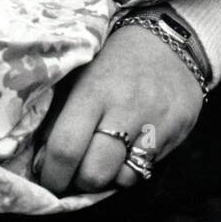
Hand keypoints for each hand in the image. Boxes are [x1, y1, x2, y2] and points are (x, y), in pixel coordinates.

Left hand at [37, 25, 203, 194]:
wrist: (171, 38)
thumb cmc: (114, 58)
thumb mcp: (79, 75)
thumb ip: (59, 115)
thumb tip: (42, 161)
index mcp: (94, 90)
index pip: (66, 146)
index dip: (52, 174)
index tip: (47, 180)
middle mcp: (126, 109)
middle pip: (95, 173)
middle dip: (79, 183)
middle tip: (74, 174)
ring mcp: (156, 122)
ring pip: (124, 179)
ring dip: (108, 178)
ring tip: (102, 160)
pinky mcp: (178, 133)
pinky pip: (149, 170)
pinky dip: (132, 170)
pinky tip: (126, 152)